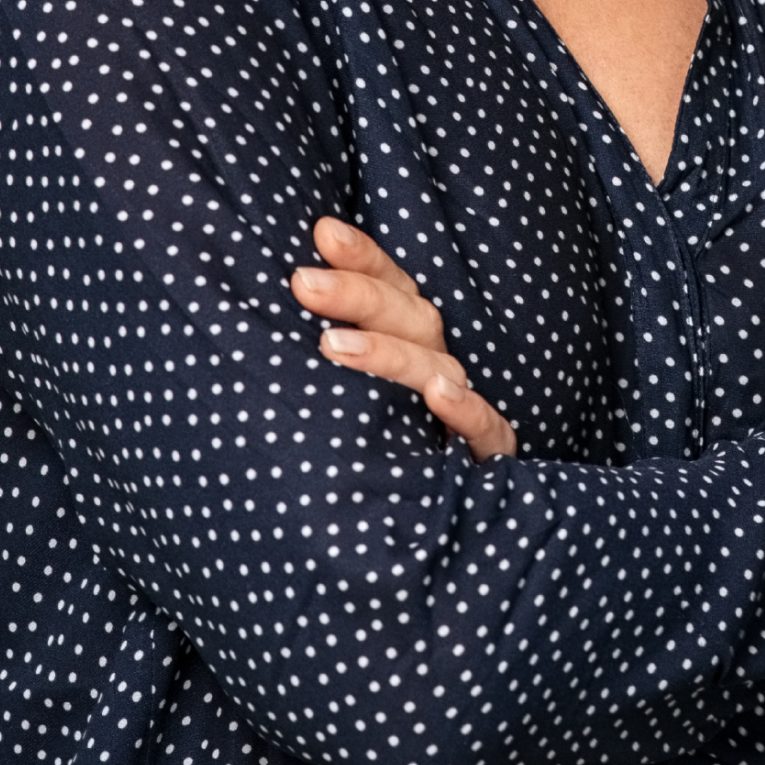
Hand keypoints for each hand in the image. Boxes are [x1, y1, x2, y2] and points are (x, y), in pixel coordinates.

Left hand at [290, 217, 517, 461]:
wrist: (410, 530)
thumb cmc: (363, 447)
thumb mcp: (334, 394)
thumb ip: (320, 347)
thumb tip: (276, 296)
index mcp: (406, 343)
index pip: (391, 288)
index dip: (363, 258)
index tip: (323, 234)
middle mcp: (436, 367)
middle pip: (410, 317)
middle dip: (357, 296)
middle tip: (303, 284)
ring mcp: (463, 411)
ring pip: (438, 367)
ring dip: (390, 353)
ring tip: (334, 346)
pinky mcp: (486, 458)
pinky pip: (488, 430)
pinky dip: (467, 409)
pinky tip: (437, 395)